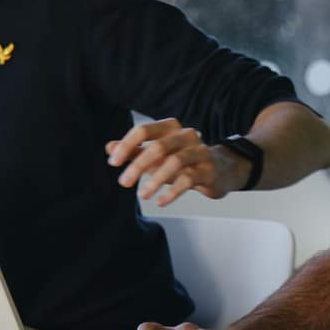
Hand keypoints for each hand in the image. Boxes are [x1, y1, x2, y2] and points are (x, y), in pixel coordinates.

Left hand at [105, 118, 244, 205]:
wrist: (220, 170)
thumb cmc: (183, 161)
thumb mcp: (157, 155)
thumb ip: (134, 151)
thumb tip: (109, 148)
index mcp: (170, 128)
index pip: (144, 130)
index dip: (126, 145)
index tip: (113, 163)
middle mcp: (186, 136)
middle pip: (159, 146)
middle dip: (138, 165)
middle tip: (123, 182)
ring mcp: (200, 152)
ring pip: (175, 162)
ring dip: (155, 180)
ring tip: (142, 195)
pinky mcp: (209, 170)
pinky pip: (189, 180)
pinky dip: (172, 192)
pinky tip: (160, 201)